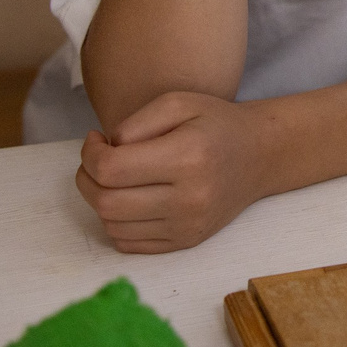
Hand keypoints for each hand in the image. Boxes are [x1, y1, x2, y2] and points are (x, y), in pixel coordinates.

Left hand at [76, 90, 271, 252]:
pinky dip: (116, 223)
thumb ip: (135, 124)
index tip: (97, 140)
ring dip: (99, 201)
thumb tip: (104, 151)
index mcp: (187, 157)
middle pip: (106, 202)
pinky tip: (127, 199)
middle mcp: (189, 198)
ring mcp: (188, 225)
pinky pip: (129, 243)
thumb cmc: (215, 123)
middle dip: (86, 179)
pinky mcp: (186, 242)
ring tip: (113, 178)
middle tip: (96, 160)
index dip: (89, 154)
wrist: (260, 155)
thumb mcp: (178, 103)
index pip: (110, 169)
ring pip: (113, 226)